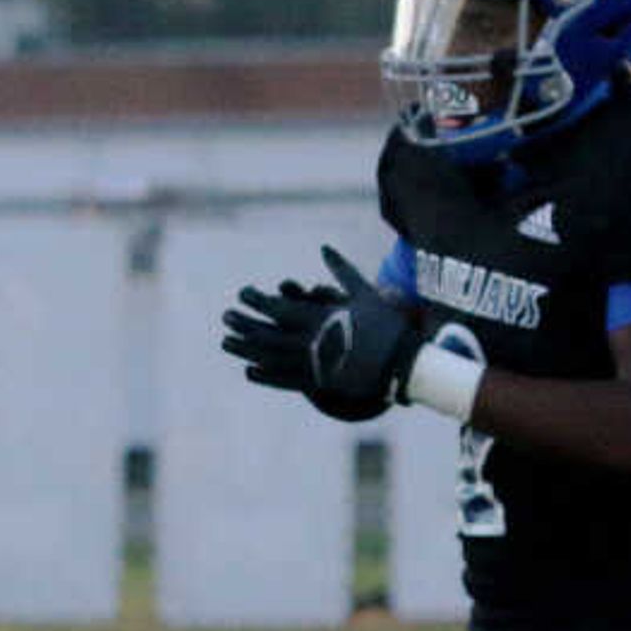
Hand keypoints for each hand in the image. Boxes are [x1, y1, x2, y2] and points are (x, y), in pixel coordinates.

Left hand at [221, 246, 419, 423]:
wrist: (404, 363)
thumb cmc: (386, 325)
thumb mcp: (364, 293)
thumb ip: (341, 270)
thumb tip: (324, 247)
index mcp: (322, 318)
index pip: (278, 308)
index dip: (256, 301)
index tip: (243, 294)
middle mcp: (312, 342)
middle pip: (267, 333)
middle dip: (244, 324)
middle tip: (226, 317)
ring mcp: (314, 365)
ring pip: (270, 358)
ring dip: (245, 350)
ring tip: (226, 342)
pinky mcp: (318, 383)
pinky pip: (284, 379)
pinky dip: (264, 375)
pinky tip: (248, 370)